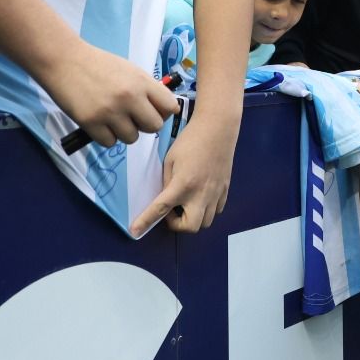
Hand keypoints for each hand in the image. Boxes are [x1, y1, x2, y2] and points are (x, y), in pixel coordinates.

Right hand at [43, 42, 176, 147]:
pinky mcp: (91, 123)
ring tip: (112, 119)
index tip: (153, 111)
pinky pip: (109, 143)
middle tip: (132, 118)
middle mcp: (130, 97)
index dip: (163, 112)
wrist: (64, 60)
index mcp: (142, 82)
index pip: (170, 107)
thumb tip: (161, 110)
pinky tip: (99, 123)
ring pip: (132, 138)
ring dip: (124, 132)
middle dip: (145, 125)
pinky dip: (106, 137)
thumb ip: (146, 89)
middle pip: (154, 127)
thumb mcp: (129, 70)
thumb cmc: (98, 64)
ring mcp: (110, 111)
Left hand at [134, 104, 237, 234]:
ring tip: (186, 203)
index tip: (135, 231)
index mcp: (183, 184)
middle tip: (171, 211)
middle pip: (190, 227)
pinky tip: (200, 197)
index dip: (145, 221)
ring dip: (192, 218)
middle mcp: (200, 194)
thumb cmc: (190, 140)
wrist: (218, 128)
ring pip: (205, 222)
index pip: (161, 209)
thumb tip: (166, 197)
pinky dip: (206, 210)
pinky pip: (216, 210)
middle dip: (177, 225)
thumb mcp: (170, 159)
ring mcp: (215, 194)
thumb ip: (167, 181)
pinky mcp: (225, 190)